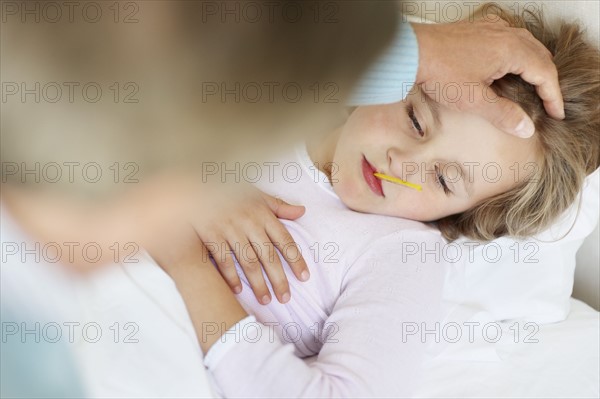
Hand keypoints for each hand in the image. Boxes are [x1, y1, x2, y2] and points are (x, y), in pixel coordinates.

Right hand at [145, 182, 308, 304]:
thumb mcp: (257, 194)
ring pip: (248, 262)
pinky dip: (231, 276)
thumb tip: (302, 212)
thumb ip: (279, 206)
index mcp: (263, 214)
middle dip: (279, 279)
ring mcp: (230, 230)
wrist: (198, 184)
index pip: (285, 240)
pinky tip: (238, 290)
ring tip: (266, 300)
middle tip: (286, 298)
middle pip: (269, 256)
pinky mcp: (211, 235)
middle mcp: (250, 223)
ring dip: (258, 283)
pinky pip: (223, 260)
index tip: (304, 277)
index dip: (296, 260)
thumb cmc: (230, 190)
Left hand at [411, 17, 564, 137]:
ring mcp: (492, 28)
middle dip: (547, 80)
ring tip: (534, 86)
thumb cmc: (439, 72)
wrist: (412, 51)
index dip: (553, 96)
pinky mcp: (478, 29)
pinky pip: (508, 38)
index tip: (556, 114)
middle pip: (540, 56)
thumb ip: (503, 115)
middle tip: (549, 102)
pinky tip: (509, 65)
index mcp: (512, 49)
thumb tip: (526, 128)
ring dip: (534, 65)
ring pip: (526, 45)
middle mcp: (506, 34)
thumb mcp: (474, 101)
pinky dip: (517, 53)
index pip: (545, 73)